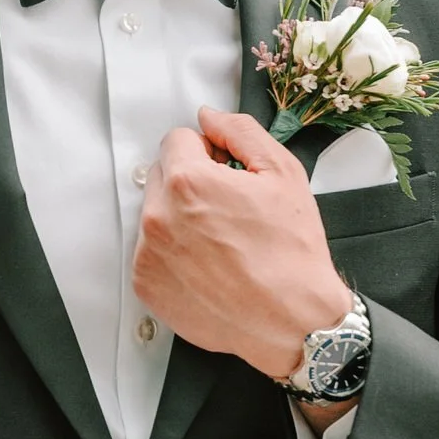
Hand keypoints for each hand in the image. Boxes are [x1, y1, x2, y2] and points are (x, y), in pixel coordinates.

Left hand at [133, 106, 354, 386]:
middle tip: (228, 210)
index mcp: (188, 183)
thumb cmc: (292, 253)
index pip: (177, 141)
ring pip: (156, 213)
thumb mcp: (282, 174)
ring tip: (221, 243)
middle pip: (163, 175)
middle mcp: (158, 217)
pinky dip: (174, 253)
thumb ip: (240, 132)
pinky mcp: (146, 285)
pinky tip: (209, 266)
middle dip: (190, 183)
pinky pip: (151, 251)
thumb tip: (209, 117)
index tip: (226, 173)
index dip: (208, 153)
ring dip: (180, 218)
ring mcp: (148, 254)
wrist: (292, 321)